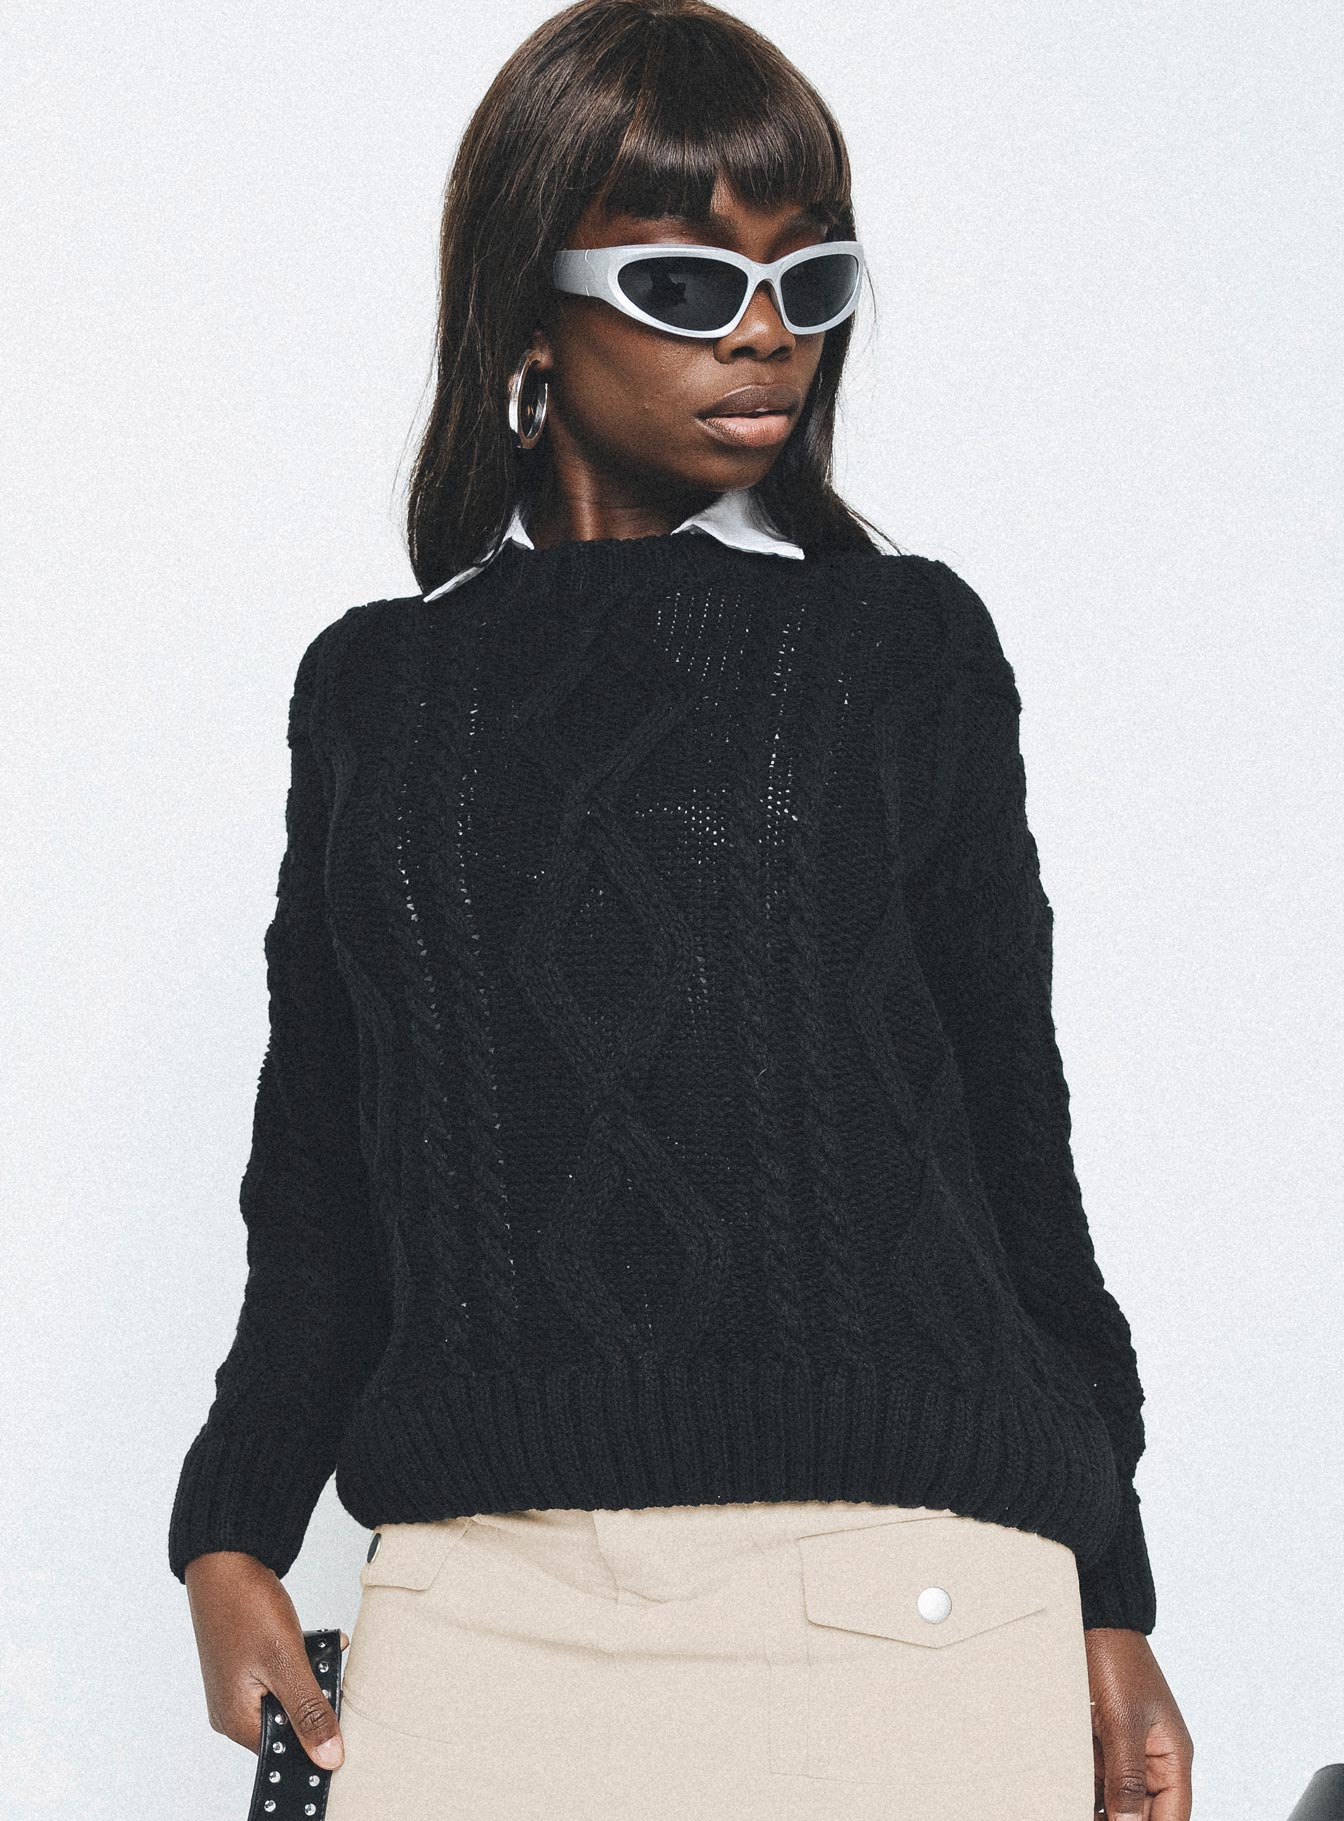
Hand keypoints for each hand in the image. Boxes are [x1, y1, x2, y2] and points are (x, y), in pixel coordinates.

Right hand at [183, 1550, 349, 1770]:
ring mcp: (236, 1685)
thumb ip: (308, 1712)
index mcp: (236, 1720)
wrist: (225, 1558)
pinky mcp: (244, 1663)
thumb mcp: (286, 1663)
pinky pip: (280, 1673)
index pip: (285, 1750)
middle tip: (334, 1672)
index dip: (316, 1737)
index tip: (343, 1717)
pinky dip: (301, 1659)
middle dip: (316, 1698)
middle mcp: (231, 1709)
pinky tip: (319, 1641)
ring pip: (287, 1694)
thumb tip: (329, 1757)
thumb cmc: (245, 1607)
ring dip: (312, 1674)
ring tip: (328, 1651)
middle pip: (287, 1722)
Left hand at [1086, 1627, 1192, 1818]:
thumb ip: (1128, 1778)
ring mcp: (1128, 1750)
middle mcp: (1154, 1758)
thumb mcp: (1123, 1723)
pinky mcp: (1104, 1741)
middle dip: (1121, 1820)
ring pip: (1119, 1799)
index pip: (1173, 1817)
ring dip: (1102, 1809)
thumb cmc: (1117, 1662)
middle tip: (1088, 1818)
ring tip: (1074, 1810)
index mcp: (1173, 1756)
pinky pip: (1099, 1778)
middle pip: (1145, 1812)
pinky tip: (1068, 1798)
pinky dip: (1087, 1791)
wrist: (1094, 1621)